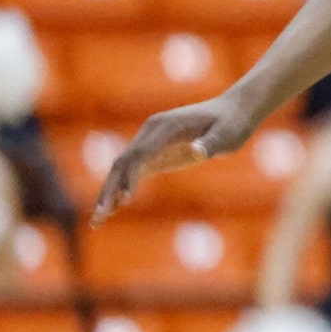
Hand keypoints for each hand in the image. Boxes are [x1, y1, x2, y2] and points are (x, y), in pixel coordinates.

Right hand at [93, 98, 253, 220]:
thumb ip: (212, 143)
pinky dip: (121, 190)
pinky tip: (113, 211)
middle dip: (109, 189)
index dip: (130, 177)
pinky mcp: (156, 153)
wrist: (233, 111)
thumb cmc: (232, 123)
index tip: (125, 200)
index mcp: (165, 127)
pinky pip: (133, 172)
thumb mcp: (228, 134)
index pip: (141, 154)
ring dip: (109, 193)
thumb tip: (198, 152)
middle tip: (99, 216)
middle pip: (122, 163)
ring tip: (97, 220)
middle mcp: (151, 132)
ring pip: (122, 169)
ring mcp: (150, 142)